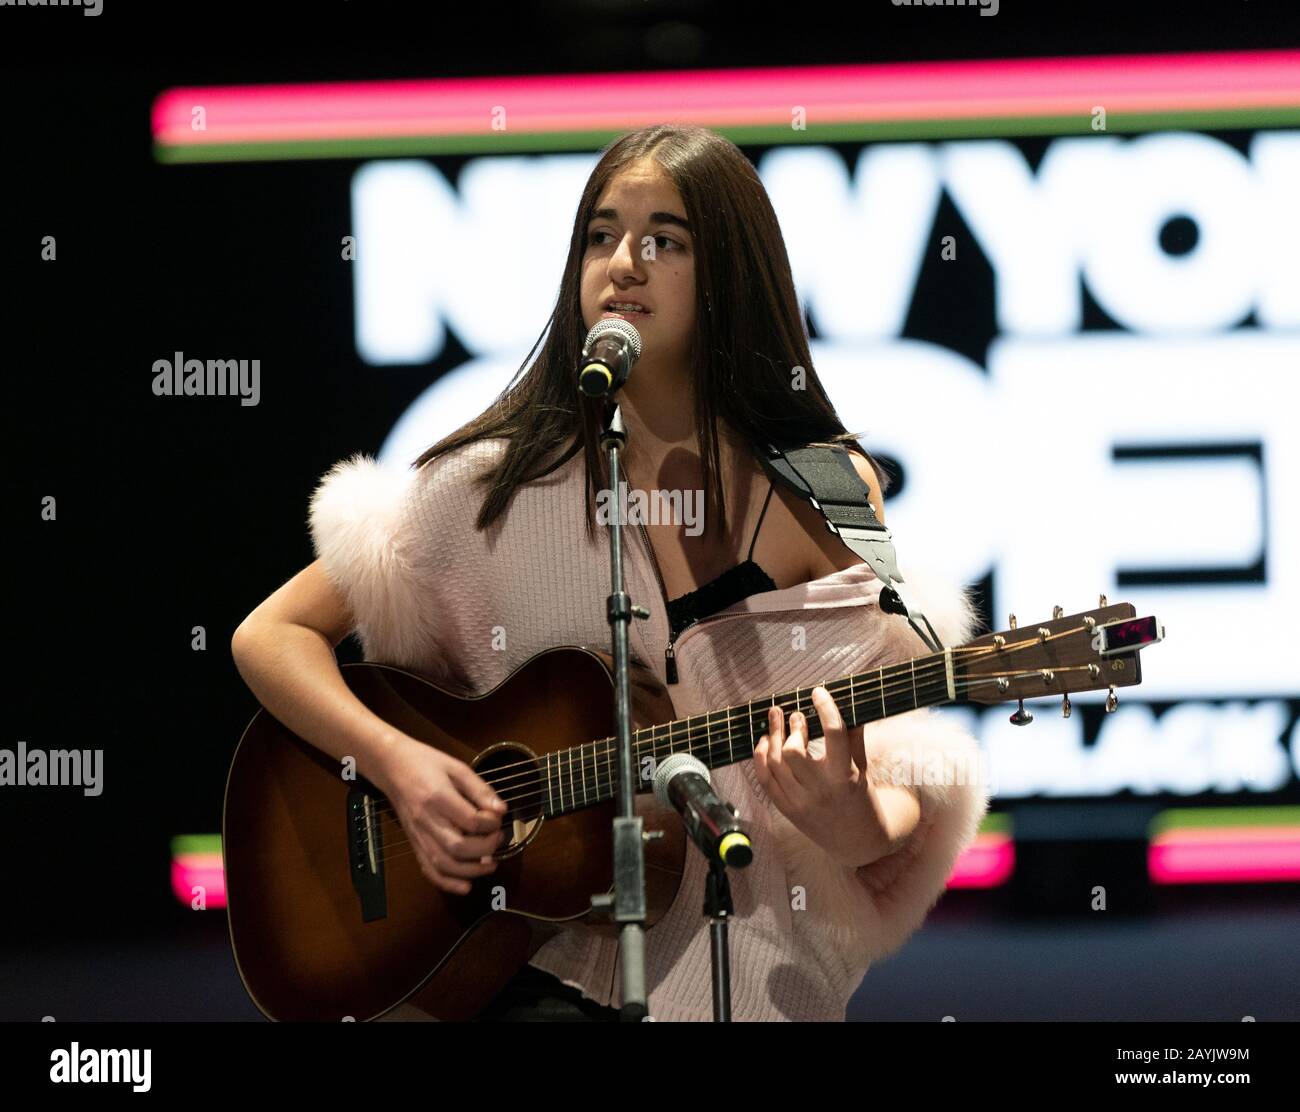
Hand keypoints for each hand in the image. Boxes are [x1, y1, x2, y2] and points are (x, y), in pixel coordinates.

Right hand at [373, 737, 508, 894]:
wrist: (393, 767)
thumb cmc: (427, 763)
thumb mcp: (457, 767)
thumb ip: (480, 789)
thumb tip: (501, 810)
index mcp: (438, 798)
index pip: (470, 821)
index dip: (491, 824)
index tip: (498, 818)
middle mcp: (426, 821)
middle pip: (458, 847)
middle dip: (485, 848)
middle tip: (498, 838)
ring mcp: (418, 836)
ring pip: (444, 864)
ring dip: (471, 871)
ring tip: (490, 864)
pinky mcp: (414, 844)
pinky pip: (429, 870)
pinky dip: (447, 883)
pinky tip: (466, 886)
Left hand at [752, 686, 881, 868]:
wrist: (856, 842)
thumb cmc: (862, 799)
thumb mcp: (863, 769)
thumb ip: (855, 738)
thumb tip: (848, 703)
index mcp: (845, 776)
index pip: (834, 733)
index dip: (825, 708)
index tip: (818, 693)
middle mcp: (820, 790)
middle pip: (793, 751)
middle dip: (792, 727)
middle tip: (794, 714)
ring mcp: (800, 802)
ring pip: (775, 763)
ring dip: (772, 736)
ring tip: (775, 719)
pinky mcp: (786, 810)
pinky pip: (765, 780)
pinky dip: (760, 757)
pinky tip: (763, 741)